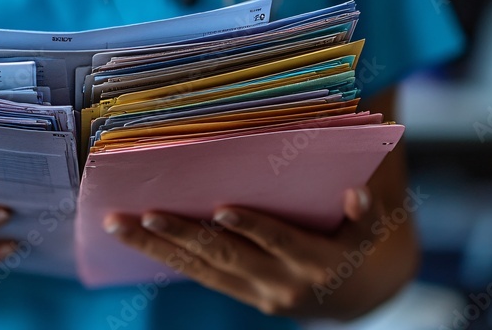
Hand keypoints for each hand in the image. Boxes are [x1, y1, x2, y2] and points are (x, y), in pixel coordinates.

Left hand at [103, 187, 415, 319]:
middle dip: (185, 235)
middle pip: (227, 258)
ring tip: (120, 224)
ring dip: (158, 247)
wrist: (358, 298)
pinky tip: (134, 237)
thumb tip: (356, 192)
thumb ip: (365, 213)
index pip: (281, 242)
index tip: (222, 210)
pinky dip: (166, 255)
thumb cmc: (360, 246)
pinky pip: (199, 275)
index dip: (253, 228)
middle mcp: (282, 284)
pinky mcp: (241, 294)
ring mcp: (257, 293)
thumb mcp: (371, 231)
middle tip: (148, 214)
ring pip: (201, 270)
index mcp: (317, 262)